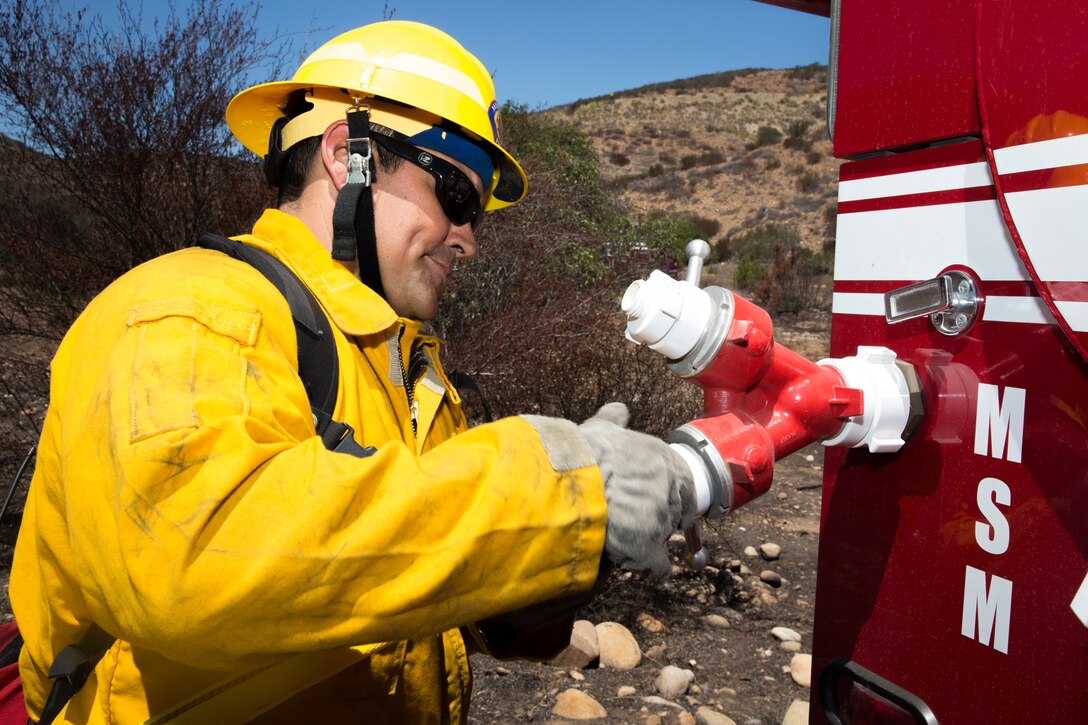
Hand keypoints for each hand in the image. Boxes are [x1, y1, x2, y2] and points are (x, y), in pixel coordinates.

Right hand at [578, 403, 695, 576]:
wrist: (570, 479)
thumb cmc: (582, 453)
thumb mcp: (600, 429)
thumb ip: (613, 420)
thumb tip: (617, 410)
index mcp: (663, 458)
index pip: (679, 480)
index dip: (664, 491)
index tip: (653, 496)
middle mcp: (669, 486)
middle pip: (672, 508)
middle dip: (657, 514)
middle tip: (636, 517)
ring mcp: (661, 518)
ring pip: (662, 534)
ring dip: (649, 538)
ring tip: (626, 536)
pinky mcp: (648, 546)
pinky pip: (659, 564)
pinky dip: (655, 568)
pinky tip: (652, 571)